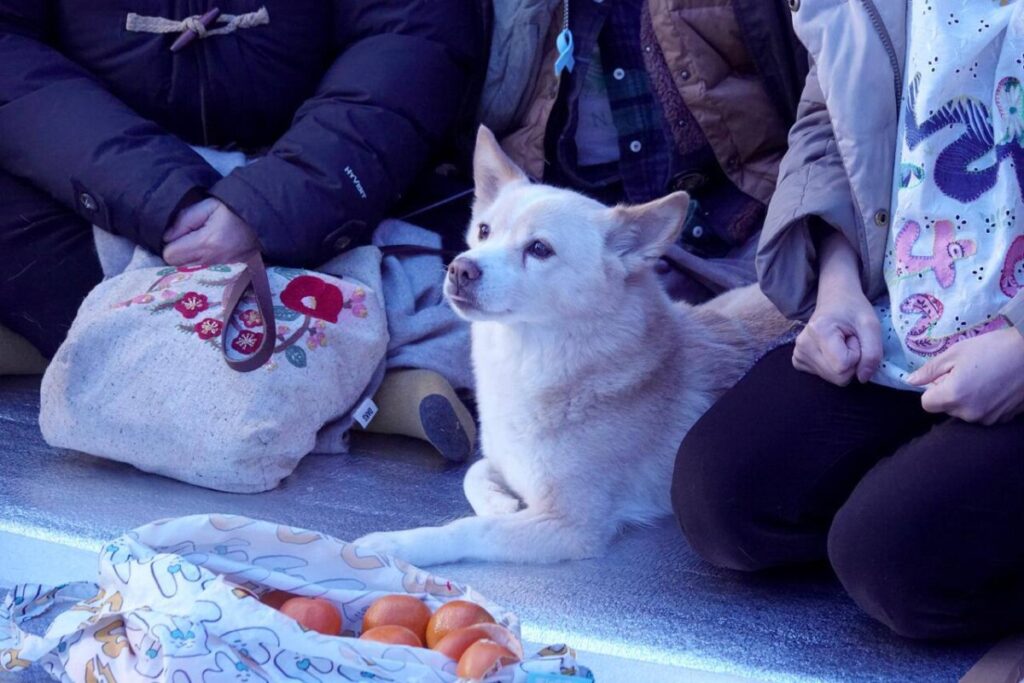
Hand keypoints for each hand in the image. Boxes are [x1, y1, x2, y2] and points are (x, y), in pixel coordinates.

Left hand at [162, 198, 258, 265]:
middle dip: (176, 252)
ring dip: (187, 258)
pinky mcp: (224, 271)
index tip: (180, 233)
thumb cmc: (233, 211)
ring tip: (197, 244)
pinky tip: (207, 251)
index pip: (170, 254)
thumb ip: (185, 219)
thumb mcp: (208, 205)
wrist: (261, 222)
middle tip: (186, 239)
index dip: (170, 243)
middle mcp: (211, 260)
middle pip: (176, 265)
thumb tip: (167, 235)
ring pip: (187, 270)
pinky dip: (198, 263)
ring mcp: (218, 268)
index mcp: (206, 242)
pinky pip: (201, 271)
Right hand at [792, 233, 881, 384]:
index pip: (843, 367)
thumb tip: (862, 378)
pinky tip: (831, 350)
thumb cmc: (853, 309)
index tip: (854, 338)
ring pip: (832, 379)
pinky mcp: (797, 360)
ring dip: (843, 364)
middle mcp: (802, 345)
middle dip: (851, 362)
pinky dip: (833, 366)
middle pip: (838, 377)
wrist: (835, 299)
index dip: (857, 356)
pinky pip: (823, 376)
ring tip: (841, 343)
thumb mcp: (871, 326)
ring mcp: (797, 354)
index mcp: (818, 332)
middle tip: (849, 341)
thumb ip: (872, 353)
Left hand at [907, 326, 1023, 423]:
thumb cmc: (993, 348)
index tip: (945, 375)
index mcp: (953, 397)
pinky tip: (997, 385)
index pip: (927, 404)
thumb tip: (910, 381)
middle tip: (968, 372)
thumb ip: (930, 370)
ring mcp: (989, 418)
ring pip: (966, 412)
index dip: (932, 389)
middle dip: (951, 392)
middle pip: (947, 408)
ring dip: (968, 398)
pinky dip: (986, 402)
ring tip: (985, 376)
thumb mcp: (956, 353)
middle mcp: (969, 413)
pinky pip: (985, 413)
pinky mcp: (1005, 419)